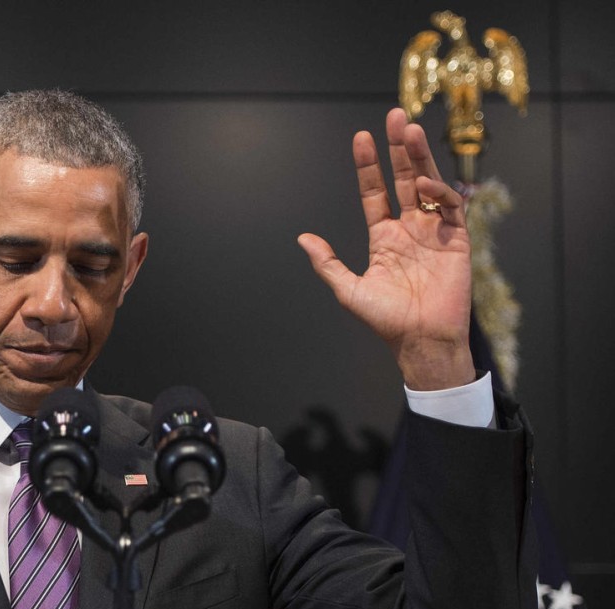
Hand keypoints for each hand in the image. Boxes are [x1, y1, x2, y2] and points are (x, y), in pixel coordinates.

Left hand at [297, 108, 474, 390]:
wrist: (421, 340)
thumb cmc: (386, 319)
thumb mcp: (348, 290)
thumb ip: (327, 263)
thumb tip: (302, 238)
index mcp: (383, 237)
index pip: (374, 192)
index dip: (369, 166)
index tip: (361, 138)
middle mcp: (409, 229)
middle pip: (404, 179)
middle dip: (399, 149)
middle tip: (395, 116)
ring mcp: (433, 232)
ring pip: (429, 184)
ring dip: (421, 158)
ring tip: (411, 130)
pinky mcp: (457, 240)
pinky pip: (451, 208)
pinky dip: (441, 192)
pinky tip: (427, 184)